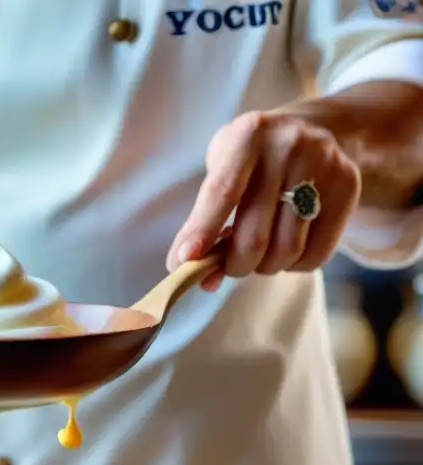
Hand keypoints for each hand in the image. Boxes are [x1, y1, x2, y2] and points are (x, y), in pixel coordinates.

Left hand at [166, 110, 361, 290]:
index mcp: (248, 135)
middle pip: (255, 235)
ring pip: (286, 250)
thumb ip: (204, 214)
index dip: (201, 231)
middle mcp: (289, 146)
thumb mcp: (222, 165)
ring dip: (263, 267)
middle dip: (234, 264)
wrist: (315, 128)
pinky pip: (316, 254)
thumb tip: (193, 269)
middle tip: (227, 266)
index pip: (221, 192)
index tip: (183, 262)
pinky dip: (293, 266)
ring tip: (257, 254)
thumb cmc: (253, 157)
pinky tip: (285, 250)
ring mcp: (324, 165)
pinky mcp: (348, 186)